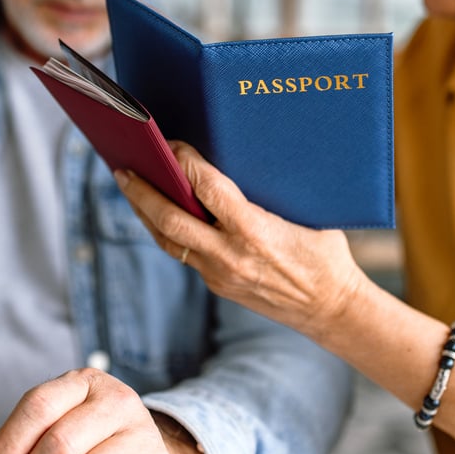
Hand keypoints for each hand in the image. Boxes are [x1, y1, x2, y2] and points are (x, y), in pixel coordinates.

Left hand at [116, 141, 368, 339]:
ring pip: (168, 240)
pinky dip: (166, 231)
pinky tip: (157, 214)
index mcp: (254, 231)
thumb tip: (238, 162)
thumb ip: (267, 195)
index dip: (185, 163)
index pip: (207, 189)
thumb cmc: (326, 254)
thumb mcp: (304, 215)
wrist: (331, 308)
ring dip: (145, 212)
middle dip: (142, 192)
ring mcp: (220, 274)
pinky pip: (182, 254)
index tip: (171, 145)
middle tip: (123, 169)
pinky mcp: (218, 285)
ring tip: (130, 188)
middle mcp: (230, 254)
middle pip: (170, 219)